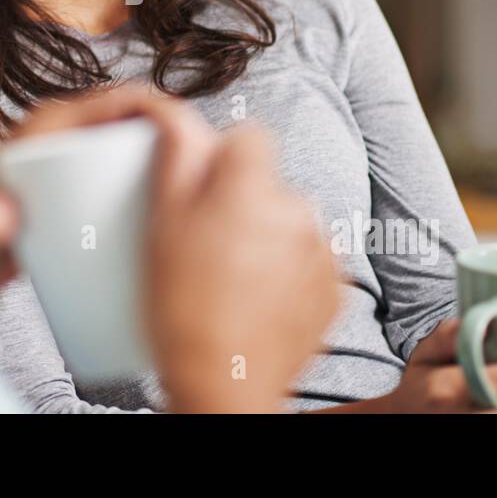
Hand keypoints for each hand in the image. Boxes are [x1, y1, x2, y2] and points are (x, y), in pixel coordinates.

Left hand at [0, 84, 212, 330]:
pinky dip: (157, 189)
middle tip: (221, 184)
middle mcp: (66, 135)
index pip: (123, 100)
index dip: (170, 113)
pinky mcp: (79, 189)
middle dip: (185, 144)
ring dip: (176, 169)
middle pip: (140, 126)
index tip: (205, 147)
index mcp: (49, 125)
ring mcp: (75, 162)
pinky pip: (128, 177)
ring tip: (215, 204)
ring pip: (138, 153)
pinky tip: (184, 220)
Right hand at [147, 123, 340, 413]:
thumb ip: (174, 153)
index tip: (203, 191)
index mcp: (251, 183)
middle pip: (267, 182)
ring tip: (230, 279)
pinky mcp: (336, 287)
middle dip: (242, 201)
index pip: (250, 136)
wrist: (223, 386)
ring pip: (289, 221)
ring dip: (266, 237)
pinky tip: (256, 299)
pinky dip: (287, 272)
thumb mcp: (161, 222)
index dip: (223, 159)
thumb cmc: (181, 306)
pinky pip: (309, 260)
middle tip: (205, 245)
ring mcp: (322, 249)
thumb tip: (173, 111)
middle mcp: (297, 207)